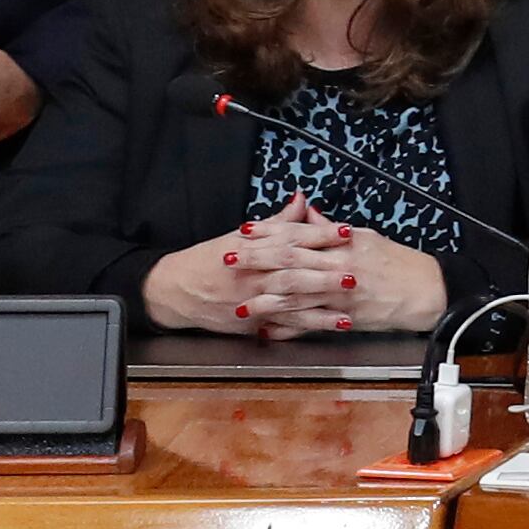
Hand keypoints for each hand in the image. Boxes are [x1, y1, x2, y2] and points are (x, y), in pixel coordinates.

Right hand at [140, 199, 416, 338]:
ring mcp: (250, 301)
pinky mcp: (250, 323)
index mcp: (250, 248)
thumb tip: (302, 200)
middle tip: (354, 273)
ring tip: (348, 309)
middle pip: (291, 272)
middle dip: (323, 273)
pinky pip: (282, 326)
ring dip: (321, 308)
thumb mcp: (239, 236)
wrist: (175, 290)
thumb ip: (276, 223)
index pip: (290, 239)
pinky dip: (306, 327)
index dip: (319, 235)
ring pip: (289, 304)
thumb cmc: (209, 259)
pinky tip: (329, 327)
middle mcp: (251, 275)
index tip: (346, 232)